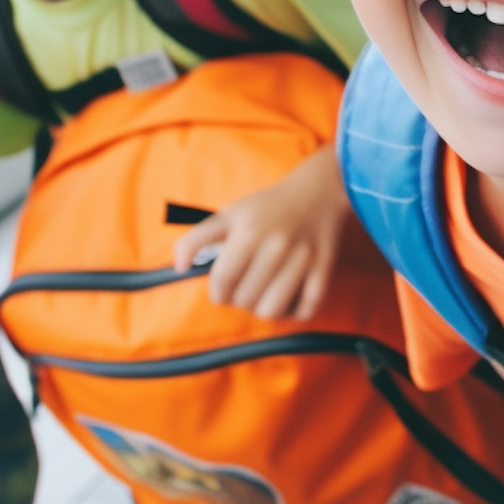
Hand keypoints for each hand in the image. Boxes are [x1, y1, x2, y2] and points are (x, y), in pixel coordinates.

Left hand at [172, 145, 350, 321]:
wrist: (318, 190)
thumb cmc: (267, 206)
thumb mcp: (229, 213)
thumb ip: (196, 238)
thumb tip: (179, 267)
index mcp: (250, 232)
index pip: (223, 281)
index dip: (217, 293)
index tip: (223, 290)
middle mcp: (277, 246)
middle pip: (245, 299)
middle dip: (239, 300)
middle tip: (245, 288)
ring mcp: (303, 259)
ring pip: (273, 310)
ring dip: (262, 309)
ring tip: (263, 297)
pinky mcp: (324, 268)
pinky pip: (306, 309)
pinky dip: (293, 313)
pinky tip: (287, 301)